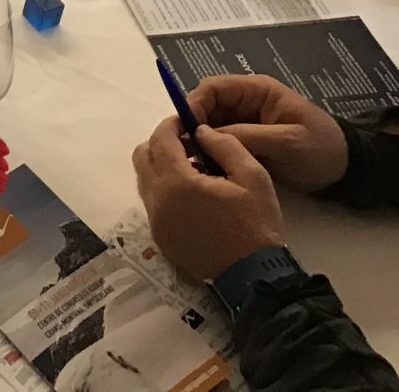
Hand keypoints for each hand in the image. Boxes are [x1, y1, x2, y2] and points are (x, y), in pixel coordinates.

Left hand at [131, 119, 285, 282]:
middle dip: (162, 143)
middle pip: (143, 157)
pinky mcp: (160, 238)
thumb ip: (225, 145)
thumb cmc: (256, 225)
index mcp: (176, 183)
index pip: (160, 140)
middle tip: (189, 143)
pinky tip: (193, 195)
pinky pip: (153, 203)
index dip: (171, 124)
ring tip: (194, 169)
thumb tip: (201, 131)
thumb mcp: (252, 176)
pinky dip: (165, 190)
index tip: (186, 120)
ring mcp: (156, 222)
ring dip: (162, 166)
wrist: (253, 278)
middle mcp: (157, 201)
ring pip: (145, 180)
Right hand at [186, 75, 348, 192]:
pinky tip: (206, 171)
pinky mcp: (245, 144)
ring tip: (192, 164)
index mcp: (256, 91)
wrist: (345, 171)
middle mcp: (244, 104)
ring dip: (199, 143)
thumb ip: (248, 135)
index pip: (213, 88)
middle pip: (205, 107)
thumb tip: (206, 135)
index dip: (194, 104)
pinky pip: (219, 145)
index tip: (185, 129)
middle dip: (192, 126)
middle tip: (184, 151)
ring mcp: (244, 124)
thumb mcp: (287, 142)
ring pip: (208, 128)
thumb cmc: (321, 148)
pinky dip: (210, 155)